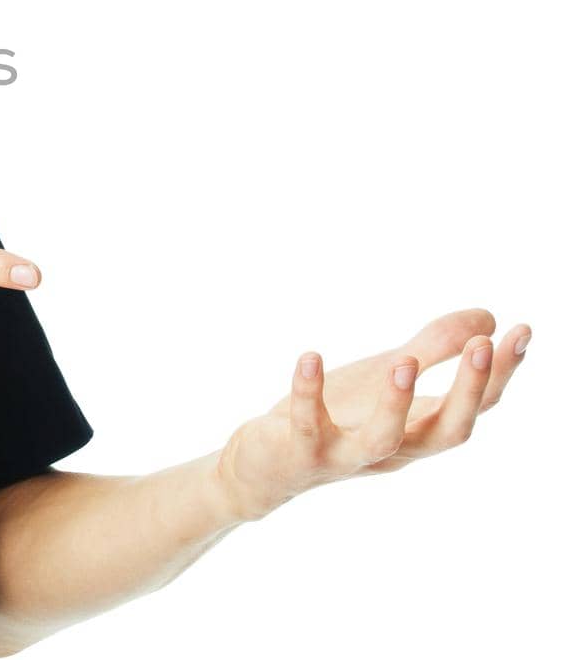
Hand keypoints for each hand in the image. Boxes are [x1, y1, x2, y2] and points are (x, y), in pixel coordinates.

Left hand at [213, 308, 531, 521]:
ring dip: (395, 403)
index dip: (501, 373)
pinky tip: (310, 355)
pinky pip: (307, 423)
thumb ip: (432, 348)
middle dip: (468, 392)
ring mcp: (347, 455)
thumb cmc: (337, 417)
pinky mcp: (301, 451)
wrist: (265, 468)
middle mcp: (393, 450)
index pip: (476, 408)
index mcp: (419, 431)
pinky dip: (307, 391)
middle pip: (447, 433)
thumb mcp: (384, 377)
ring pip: (383, 441)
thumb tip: (488, 318)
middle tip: (483, 346)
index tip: (522, 331)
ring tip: (404, 360)